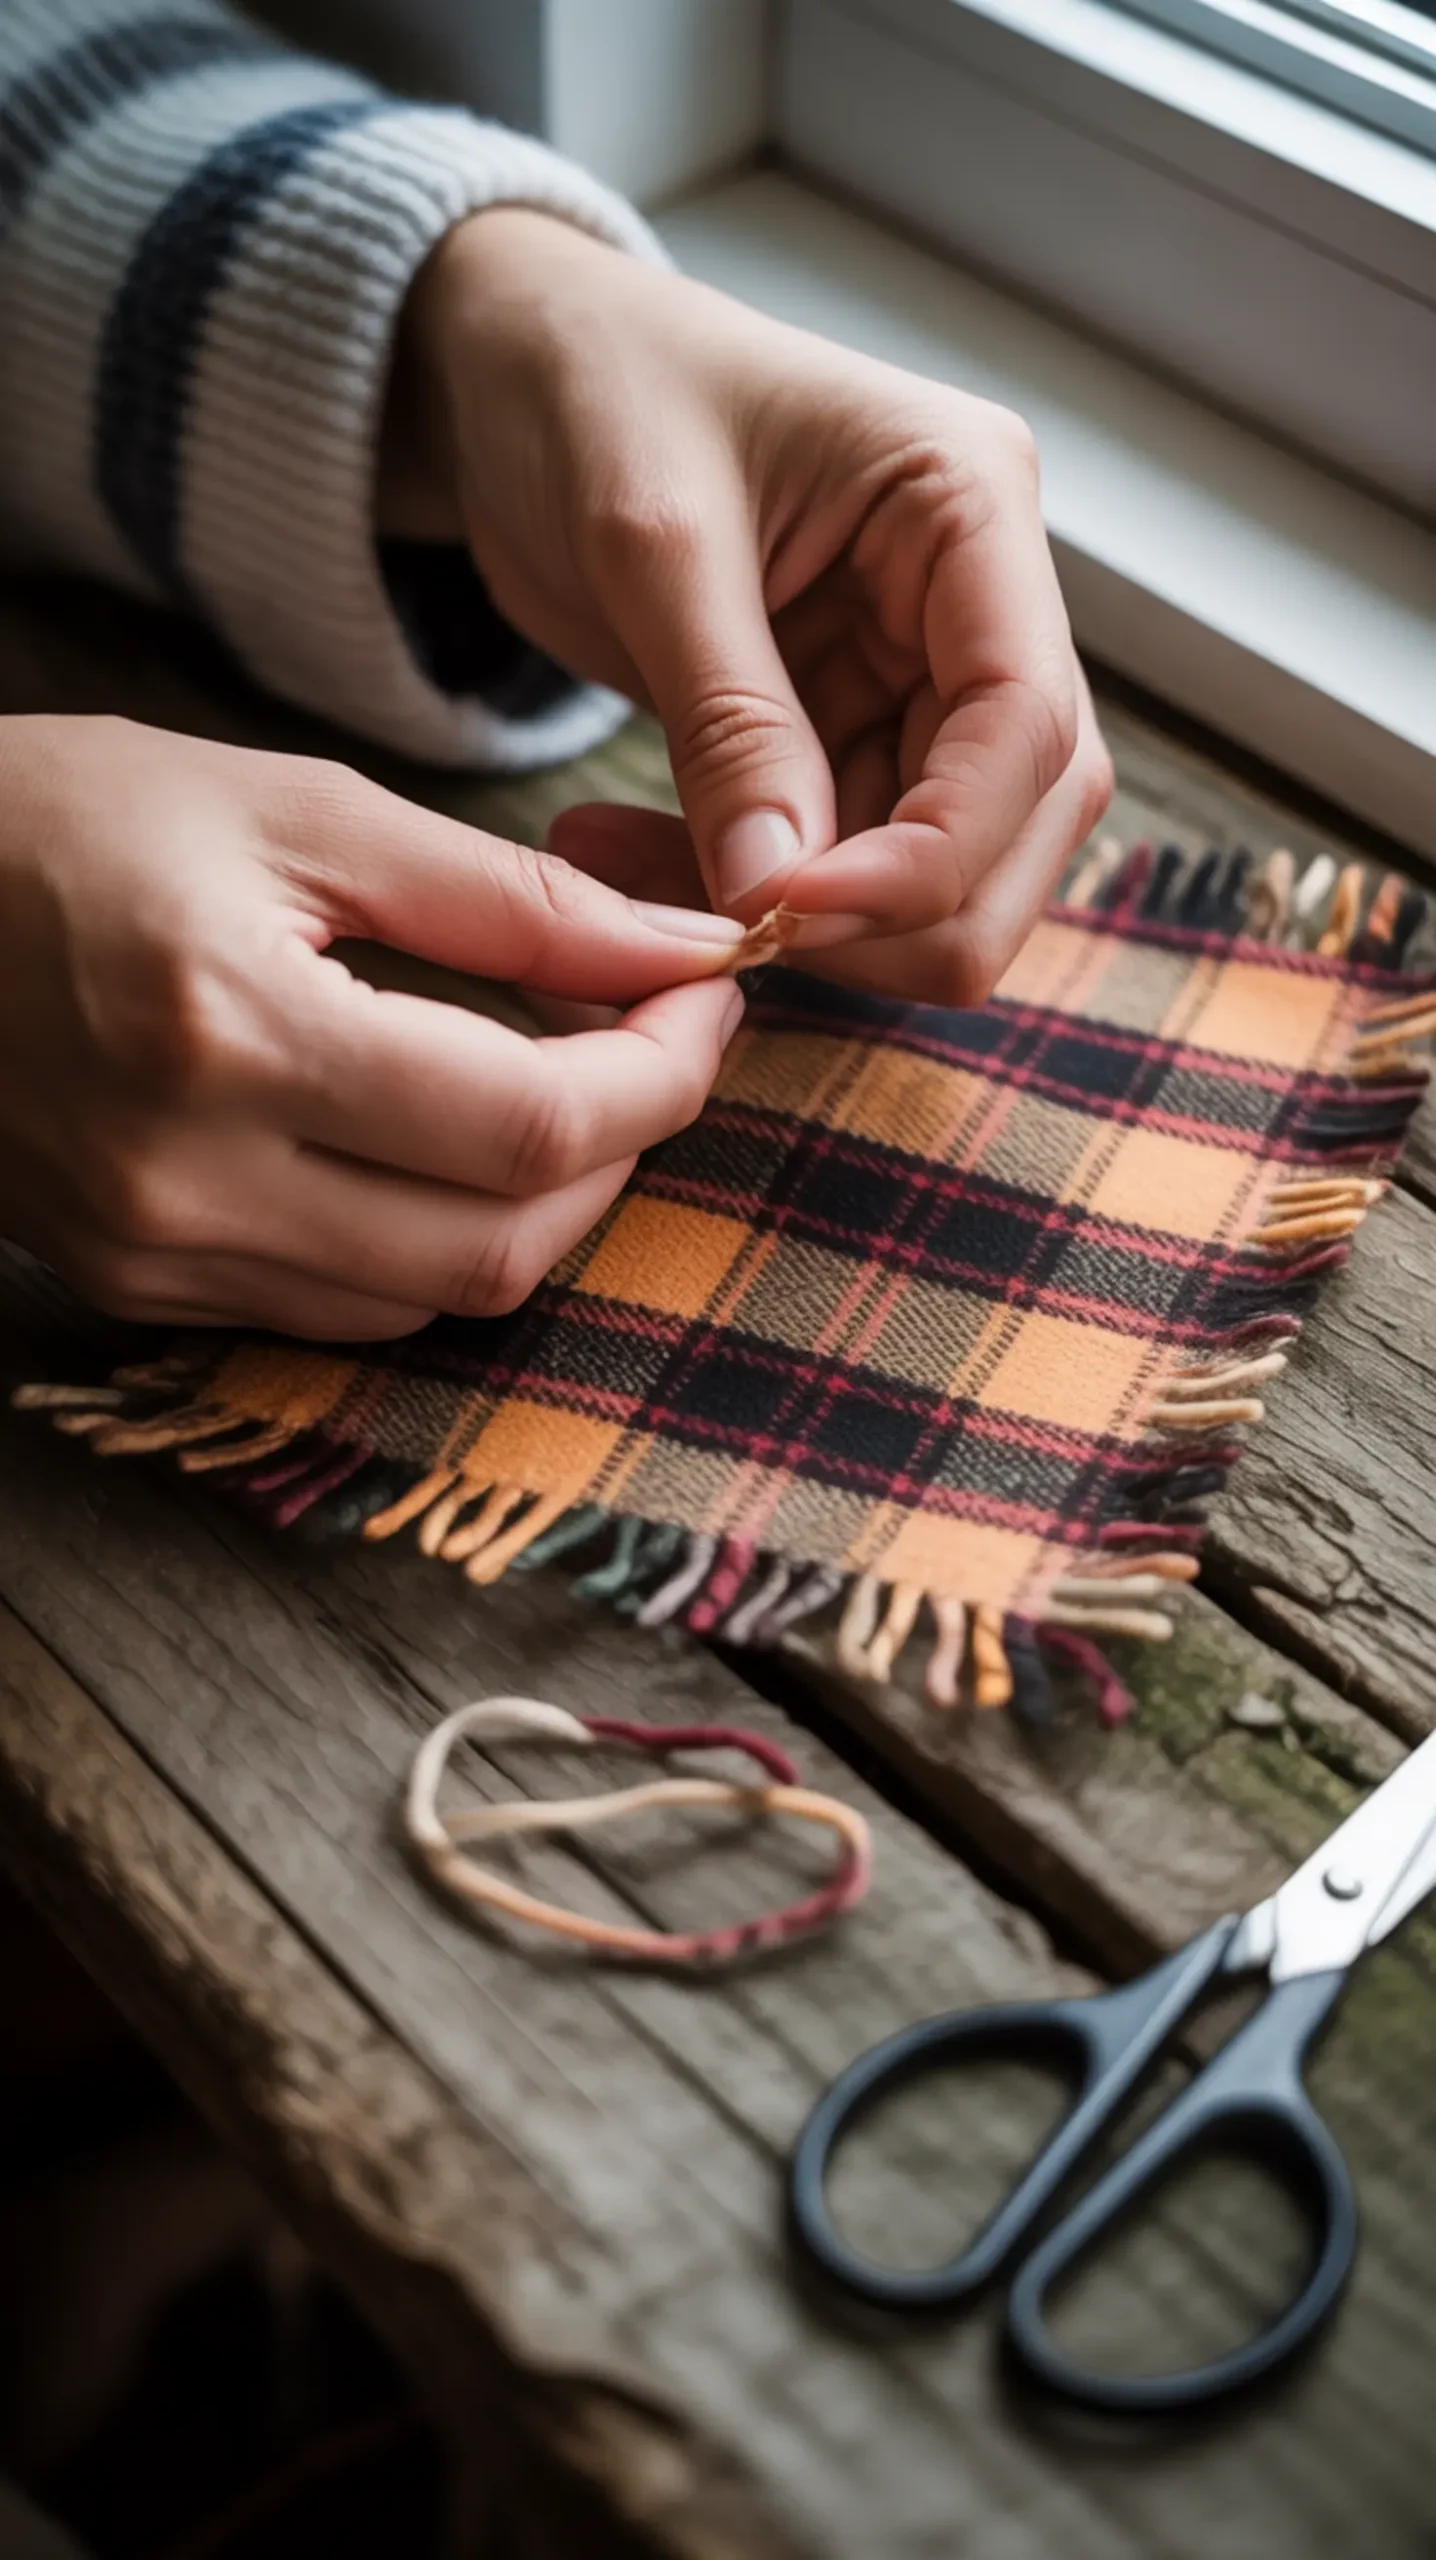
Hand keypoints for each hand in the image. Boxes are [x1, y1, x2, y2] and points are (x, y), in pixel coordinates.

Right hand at [0, 716, 743, 1337]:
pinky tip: (447, 1144)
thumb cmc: (64, 820)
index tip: (708, 988)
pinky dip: (438, 1239)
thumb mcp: (295, 808)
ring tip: (562, 1081)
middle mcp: (190, 1182)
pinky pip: (351, 1310)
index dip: (665, 1069)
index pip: (532, 1124)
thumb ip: (509, 897)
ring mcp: (156, 1258)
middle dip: (625, 1144)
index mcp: (230, 1034)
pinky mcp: (140, 1291)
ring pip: (440, 1297)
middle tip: (655, 1034)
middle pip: (505, 1242)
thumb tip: (682, 946)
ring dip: (543, 1203)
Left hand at [386, 210, 1113, 1004]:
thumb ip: (729, 721)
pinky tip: (639, 869)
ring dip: (813, 926)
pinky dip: (754, 901)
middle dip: (892, 912)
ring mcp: (922, 678)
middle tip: (730, 930)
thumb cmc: (592, 387)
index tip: (797, 911)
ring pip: (945, 870)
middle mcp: (978, 602)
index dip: (935, 850)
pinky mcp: (853, 735)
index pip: (1026, 724)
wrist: (520, 367)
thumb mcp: (649, 540)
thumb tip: (778, 897)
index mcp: (969, 504)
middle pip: (1017, 824)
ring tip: (642, 884)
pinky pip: (843, 866)